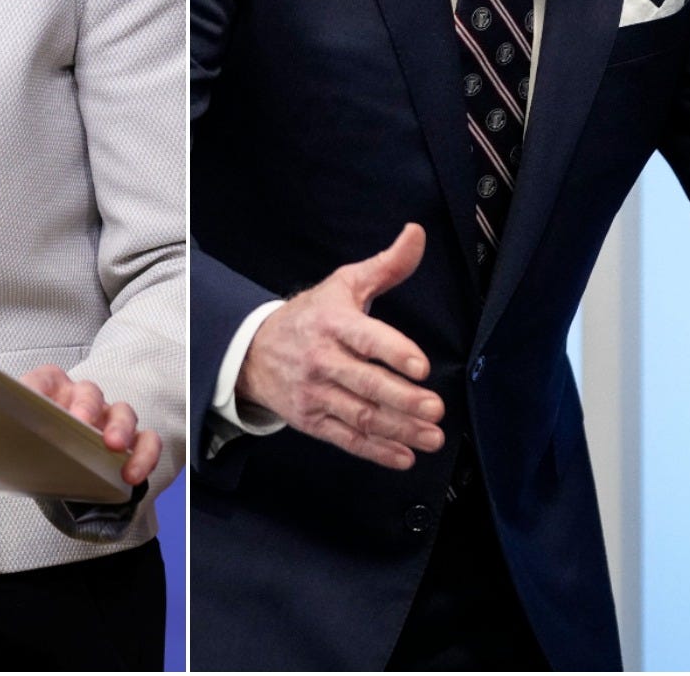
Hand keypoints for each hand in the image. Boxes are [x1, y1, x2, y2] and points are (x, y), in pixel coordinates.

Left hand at [19, 364, 162, 486]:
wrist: (53, 475)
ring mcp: (109, 420)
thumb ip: (5, 435)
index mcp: (50, 395)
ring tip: (114, 446)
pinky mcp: (129, 443)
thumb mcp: (14, 442)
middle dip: (86, 405)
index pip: (43, 380)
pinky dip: (144, 455)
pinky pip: (146, 441)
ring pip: (123, 411)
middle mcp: (83, 401)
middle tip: (80, 422)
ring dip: (120, 427)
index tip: (31, 400)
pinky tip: (133, 475)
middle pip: (89, 392)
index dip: (38, 387)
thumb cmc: (33, 451)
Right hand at [238, 223, 444, 469]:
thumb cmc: (312, 314)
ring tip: (432, 436)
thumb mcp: (344, 284)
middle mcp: (323, 360)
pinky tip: (404, 457)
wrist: (254, 351)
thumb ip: (386, 265)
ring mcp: (316, 394)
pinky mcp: (312, 421)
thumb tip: (417, 233)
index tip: (421, 367)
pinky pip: (346, 439)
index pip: (366, 338)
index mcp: (334, 323)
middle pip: (366, 384)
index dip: (394, 352)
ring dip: (399, 430)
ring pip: (360, 416)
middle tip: (435, 409)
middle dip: (403, 400)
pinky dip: (376, 451)